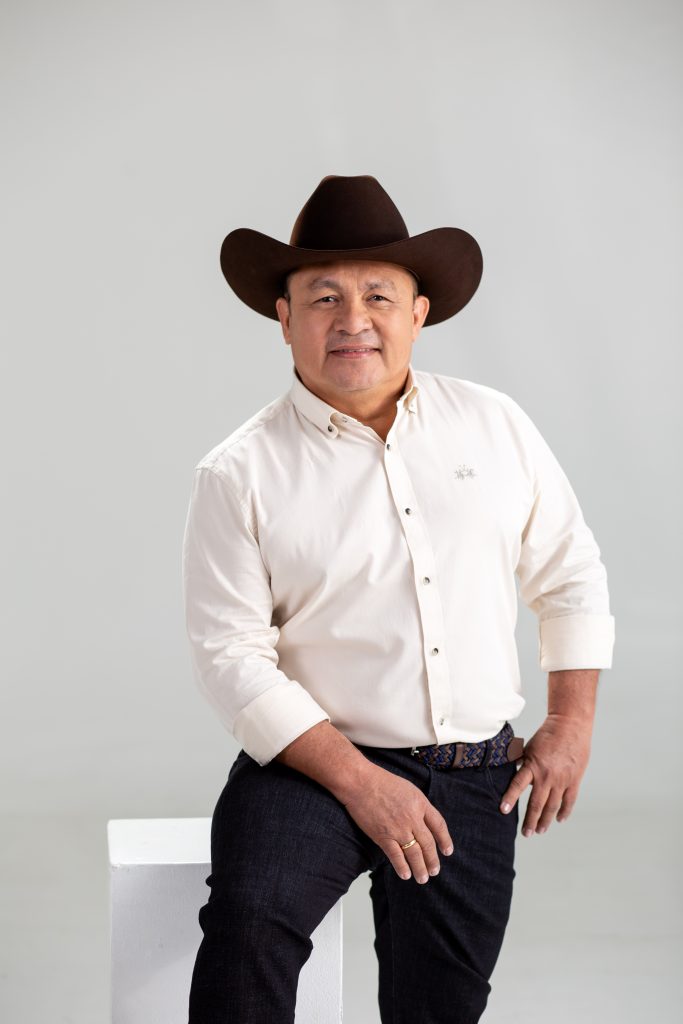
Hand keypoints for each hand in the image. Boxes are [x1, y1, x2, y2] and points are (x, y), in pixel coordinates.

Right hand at [341, 764, 453, 882]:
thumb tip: (422, 820)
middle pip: (428, 844)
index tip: (447, 851)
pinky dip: (402, 867)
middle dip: (432, 860)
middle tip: (435, 871)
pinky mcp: (383, 836)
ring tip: (422, 878)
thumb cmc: (381, 781)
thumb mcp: (408, 789)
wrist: (360, 783)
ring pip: (414, 854)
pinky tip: (406, 875)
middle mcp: (413, 818)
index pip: (439, 825)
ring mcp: (398, 829)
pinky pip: (396, 856)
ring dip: (420, 868)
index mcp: (421, 803)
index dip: (445, 840)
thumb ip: (417, 805)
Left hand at [499, 713, 592, 835]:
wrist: (570, 725)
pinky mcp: (574, 780)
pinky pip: (569, 801)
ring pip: (553, 806)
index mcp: (533, 765)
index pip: (518, 785)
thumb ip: (521, 762)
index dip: (510, 798)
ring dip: (545, 820)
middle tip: (526, 833)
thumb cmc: (547, 735)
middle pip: (537, 803)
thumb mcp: (529, 747)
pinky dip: (564, 812)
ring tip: (540, 831)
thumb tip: (508, 773)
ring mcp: (562, 779)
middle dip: (530, 820)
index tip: (503, 810)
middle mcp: (547, 775)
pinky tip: (559, 820)